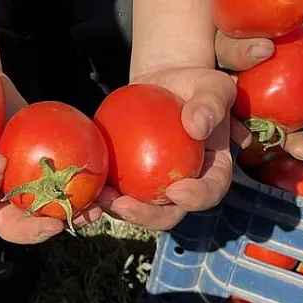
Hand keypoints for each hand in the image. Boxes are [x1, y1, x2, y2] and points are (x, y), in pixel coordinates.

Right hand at [0, 71, 78, 244]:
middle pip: (11, 223)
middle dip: (32, 226)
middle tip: (53, 211)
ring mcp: (18, 187)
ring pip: (42, 215)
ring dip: (66, 218)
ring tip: (88, 212)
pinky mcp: (43, 173)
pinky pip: (64, 193)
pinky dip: (83, 198)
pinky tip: (102, 195)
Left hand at [98, 67, 236, 230]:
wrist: (162, 85)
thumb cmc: (194, 85)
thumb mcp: (212, 86)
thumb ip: (211, 103)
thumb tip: (197, 125)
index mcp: (212, 171)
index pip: (210, 191)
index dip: (197, 198)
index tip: (177, 190)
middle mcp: (184, 187)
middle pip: (170, 213)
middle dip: (148, 217)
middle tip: (125, 206)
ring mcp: (155, 188)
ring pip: (138, 210)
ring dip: (118, 211)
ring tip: (101, 198)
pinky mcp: (129, 181)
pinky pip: (115, 192)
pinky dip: (101, 193)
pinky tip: (89, 186)